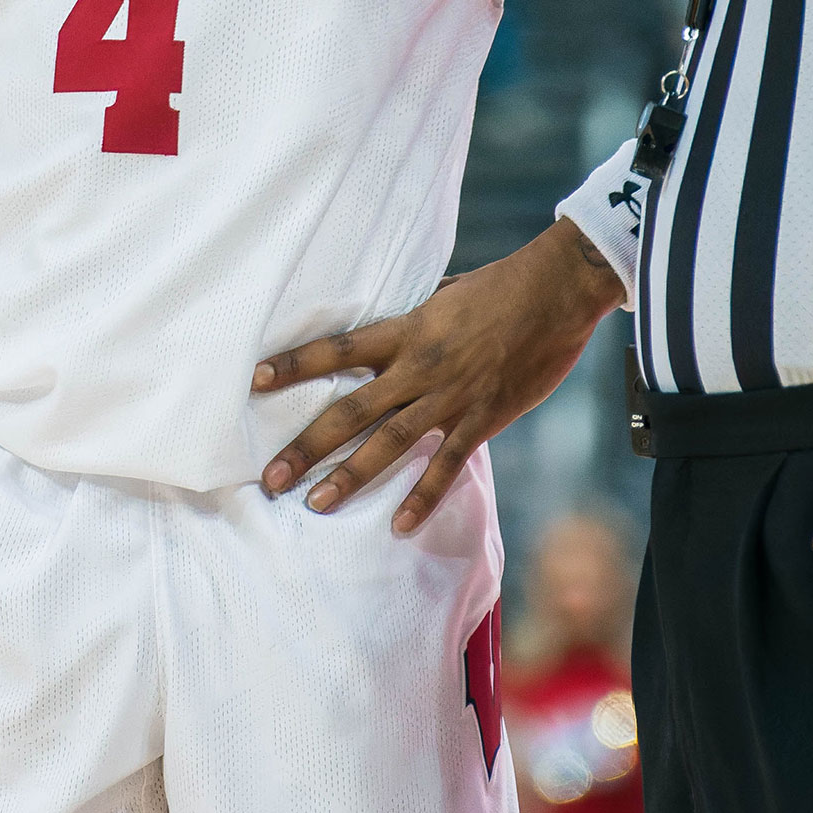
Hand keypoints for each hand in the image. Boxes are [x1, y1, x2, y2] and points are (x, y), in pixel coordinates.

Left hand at [255, 224, 619, 534]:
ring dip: (350, 477)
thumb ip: (413, 319)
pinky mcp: (483, 419)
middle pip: (351, 411)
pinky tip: (400, 526)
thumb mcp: (444, 295)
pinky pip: (447, 465)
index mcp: (405, 330)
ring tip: (315, 503)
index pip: (336, 349)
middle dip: (307, 446)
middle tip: (271, 477)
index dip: (295, 364)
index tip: (255, 380)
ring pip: (390, 444)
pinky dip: (423, 497)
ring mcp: (450, 397)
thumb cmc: (501, 287)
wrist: (557, 293)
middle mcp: (419, 367)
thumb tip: (390, 327)